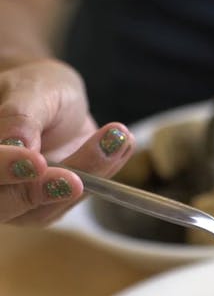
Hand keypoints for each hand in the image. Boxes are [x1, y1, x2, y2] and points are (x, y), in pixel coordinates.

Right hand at [0, 58, 133, 223]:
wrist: (51, 97)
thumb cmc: (33, 88)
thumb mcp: (29, 88)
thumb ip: (20, 116)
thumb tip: (16, 145)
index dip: (5, 168)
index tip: (36, 161)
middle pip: (7, 202)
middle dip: (43, 189)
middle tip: (76, 177)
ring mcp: (19, 202)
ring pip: (45, 207)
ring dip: (83, 178)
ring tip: (116, 141)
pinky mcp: (50, 207)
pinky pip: (73, 199)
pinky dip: (100, 174)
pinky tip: (120, 145)